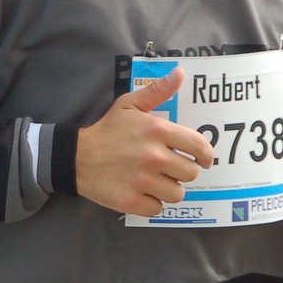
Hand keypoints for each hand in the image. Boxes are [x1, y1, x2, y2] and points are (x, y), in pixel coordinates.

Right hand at [76, 68, 215, 216]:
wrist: (76, 157)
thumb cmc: (107, 130)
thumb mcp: (129, 104)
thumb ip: (158, 91)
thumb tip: (180, 74)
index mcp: (157, 131)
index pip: (198, 146)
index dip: (206, 155)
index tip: (205, 160)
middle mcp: (153, 156)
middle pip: (190, 173)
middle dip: (183, 171)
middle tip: (170, 168)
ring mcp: (143, 181)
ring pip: (177, 193)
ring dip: (169, 188)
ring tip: (156, 181)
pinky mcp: (132, 201)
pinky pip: (158, 208)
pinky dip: (152, 203)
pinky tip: (143, 192)